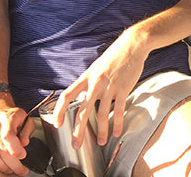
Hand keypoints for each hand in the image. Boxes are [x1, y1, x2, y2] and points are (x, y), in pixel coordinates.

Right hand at [0, 95, 32, 175]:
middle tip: (22, 170)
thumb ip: (26, 130)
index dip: (15, 148)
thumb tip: (24, 143)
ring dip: (2, 166)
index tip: (22, 155)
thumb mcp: (25, 118)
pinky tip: (2, 167)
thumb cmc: (12, 116)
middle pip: (0, 148)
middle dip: (12, 162)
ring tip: (12, 170)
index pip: (8, 135)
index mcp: (7, 118)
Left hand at [53, 28, 148, 148]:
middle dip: (78, 131)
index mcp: (87, 76)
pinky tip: (117, 132)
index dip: (59, 111)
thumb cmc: (116, 54)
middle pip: (82, 111)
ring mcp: (110, 86)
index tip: (57, 123)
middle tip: (76, 144)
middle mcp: (96, 83)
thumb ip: (91, 81)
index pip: (67, 95)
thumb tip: (86, 95)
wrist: (133, 44)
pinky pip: (119, 110)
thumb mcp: (98, 66)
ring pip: (102, 114)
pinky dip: (118, 123)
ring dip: (100, 131)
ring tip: (100, 142)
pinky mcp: (123, 88)